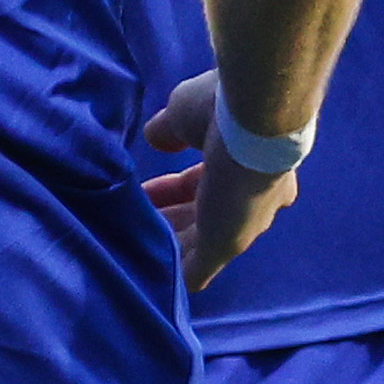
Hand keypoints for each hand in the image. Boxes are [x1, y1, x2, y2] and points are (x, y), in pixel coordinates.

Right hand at [143, 71, 297, 291]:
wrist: (254, 121)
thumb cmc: (222, 110)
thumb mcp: (185, 115)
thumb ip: (170, 132)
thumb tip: (156, 138)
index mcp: (246, 164)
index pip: (209, 183)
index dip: (179, 187)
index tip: (150, 189)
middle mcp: (251, 201)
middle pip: (202, 217)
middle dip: (169, 217)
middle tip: (134, 215)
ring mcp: (239, 227)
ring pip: (197, 244)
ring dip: (166, 242)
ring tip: (129, 237)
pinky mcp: (225, 247)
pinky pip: (194, 270)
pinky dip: (171, 272)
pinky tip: (147, 273)